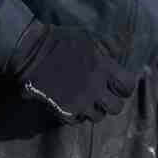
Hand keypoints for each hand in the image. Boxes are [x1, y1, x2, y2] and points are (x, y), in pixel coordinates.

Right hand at [15, 25, 134, 122]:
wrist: (30, 50)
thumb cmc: (58, 39)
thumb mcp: (87, 37)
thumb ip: (110, 45)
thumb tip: (126, 46)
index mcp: (104, 68)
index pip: (128, 86)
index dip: (125, 86)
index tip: (118, 84)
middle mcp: (95, 87)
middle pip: (116, 108)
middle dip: (111, 101)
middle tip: (102, 95)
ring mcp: (80, 101)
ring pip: (98, 117)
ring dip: (94, 109)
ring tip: (85, 99)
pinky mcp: (64, 110)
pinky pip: (77, 120)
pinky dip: (76, 114)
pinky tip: (70, 102)